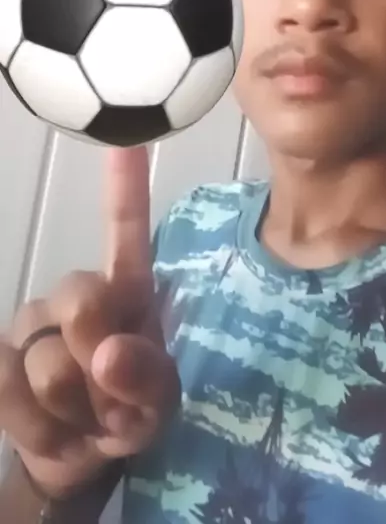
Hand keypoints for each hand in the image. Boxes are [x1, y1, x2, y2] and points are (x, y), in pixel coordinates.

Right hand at [0, 147, 179, 498]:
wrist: (80, 456)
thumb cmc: (129, 410)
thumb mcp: (158, 403)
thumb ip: (147, 380)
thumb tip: (107, 353)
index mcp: (127, 291)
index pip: (125, 231)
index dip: (124, 187)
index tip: (130, 141)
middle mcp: (76, 293)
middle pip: (80, 304)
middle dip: (100, 364)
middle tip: (114, 399)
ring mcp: (32, 324)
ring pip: (48, 366)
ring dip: (76, 412)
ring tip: (88, 419)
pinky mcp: (0, 359)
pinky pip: (8, 389)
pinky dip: (41, 428)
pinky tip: (55, 430)